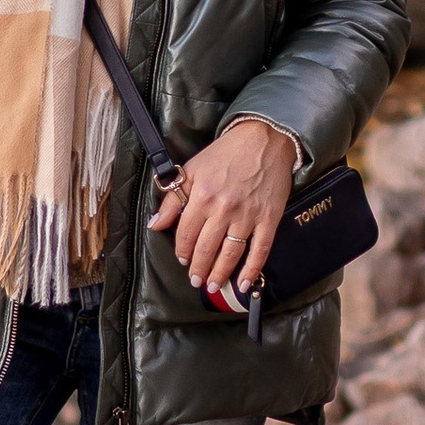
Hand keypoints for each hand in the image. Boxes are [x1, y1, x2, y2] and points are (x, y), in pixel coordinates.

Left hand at [149, 118, 294, 301]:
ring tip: (213, 286)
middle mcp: (223, 208)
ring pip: (231, 254)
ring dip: (220, 274)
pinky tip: (243, 284)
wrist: (264, 138)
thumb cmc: (226, 153)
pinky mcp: (269, 218)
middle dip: (199, 269)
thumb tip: (155, 224)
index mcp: (202, 196)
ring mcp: (248, 215)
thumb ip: (172, 199)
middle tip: (196, 281)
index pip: (186, 233)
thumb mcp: (192, 169)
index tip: (183, 260)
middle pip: (207, 248)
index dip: (183, 250)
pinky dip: (251, 270)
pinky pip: (260, 250)